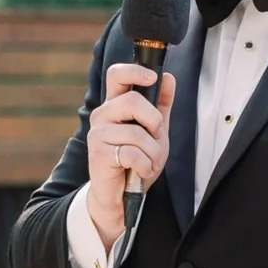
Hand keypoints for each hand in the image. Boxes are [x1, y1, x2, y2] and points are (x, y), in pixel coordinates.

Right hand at [84, 64, 176, 248]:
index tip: (153, 77)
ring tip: (149, 162)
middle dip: (154, 121)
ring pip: (137, 132)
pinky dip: (145, 165)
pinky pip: (133, 153)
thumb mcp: (154, 132)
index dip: (134, 70)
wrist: (122, 197)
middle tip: (155, 138)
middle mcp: (102, 115)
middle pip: (132, 101)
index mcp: (115, 105)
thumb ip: (161, 106)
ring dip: (152, 152)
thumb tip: (168, 78)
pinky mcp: (99, 154)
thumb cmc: (136, 162)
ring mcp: (98, 134)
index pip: (116, 74)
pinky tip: (140, 171)